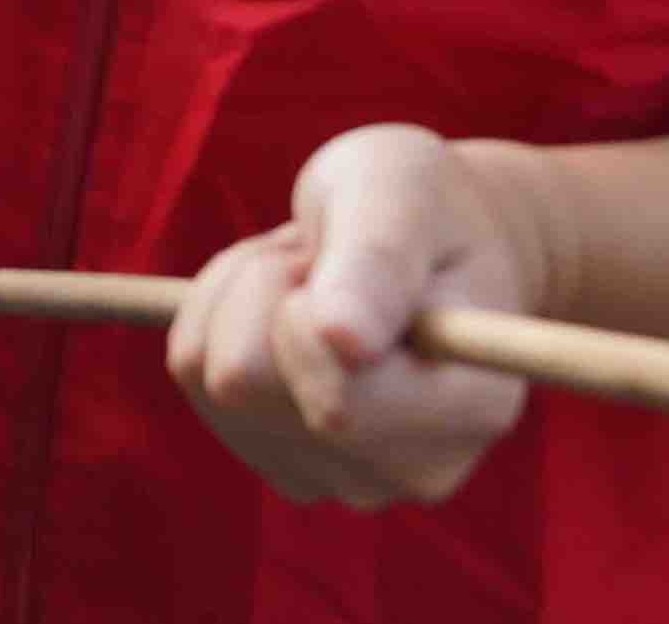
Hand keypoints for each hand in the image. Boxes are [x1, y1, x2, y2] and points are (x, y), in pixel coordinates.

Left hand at [165, 124, 552, 507]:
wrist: (429, 244)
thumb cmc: (425, 207)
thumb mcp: (403, 188)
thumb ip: (379, 259)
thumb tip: (345, 342)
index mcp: (474, 407)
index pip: (335, 401)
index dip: (303, 310)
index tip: (341, 258)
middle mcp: (416, 468)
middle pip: (247, 384)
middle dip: (264, 289)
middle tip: (325, 259)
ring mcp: (348, 479)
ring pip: (212, 381)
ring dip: (241, 300)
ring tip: (314, 279)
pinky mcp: (286, 465)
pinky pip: (195, 380)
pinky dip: (218, 321)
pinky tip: (285, 311)